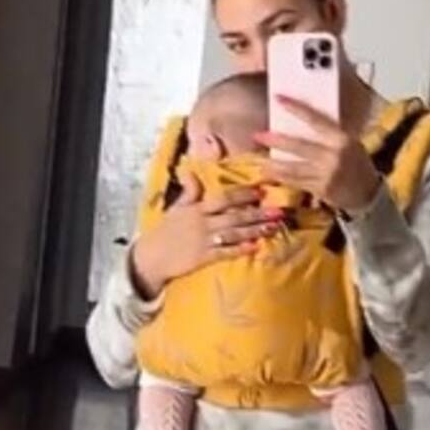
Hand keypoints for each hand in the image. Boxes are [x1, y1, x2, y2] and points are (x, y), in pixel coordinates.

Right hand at [129, 174, 274, 298]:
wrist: (150, 257)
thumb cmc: (165, 231)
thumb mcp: (176, 207)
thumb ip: (189, 191)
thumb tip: (191, 171)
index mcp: (196, 209)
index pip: (224, 198)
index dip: (243, 194)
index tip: (262, 191)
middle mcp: (202, 223)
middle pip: (234, 216)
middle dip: (257, 213)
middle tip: (279, 211)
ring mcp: (203, 241)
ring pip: (234, 233)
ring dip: (254, 230)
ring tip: (273, 227)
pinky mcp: (203, 258)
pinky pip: (225, 253)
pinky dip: (241, 249)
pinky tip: (256, 247)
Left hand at [255, 97, 381, 214]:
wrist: (368, 193)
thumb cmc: (357, 163)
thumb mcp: (349, 143)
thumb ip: (329, 133)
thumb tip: (304, 118)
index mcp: (342, 139)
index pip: (316, 120)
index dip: (296, 109)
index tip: (279, 99)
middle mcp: (334, 156)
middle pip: (300, 146)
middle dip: (277, 140)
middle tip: (259, 135)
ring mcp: (327, 175)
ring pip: (294, 168)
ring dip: (274, 164)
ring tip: (258, 160)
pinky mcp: (321, 190)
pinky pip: (296, 182)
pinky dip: (282, 177)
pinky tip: (271, 173)